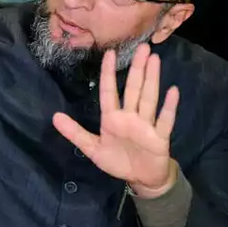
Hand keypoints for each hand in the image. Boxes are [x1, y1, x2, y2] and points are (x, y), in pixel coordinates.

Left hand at [53, 43, 179, 196]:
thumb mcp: (92, 148)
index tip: (110, 53)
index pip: (109, 91)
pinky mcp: (160, 137)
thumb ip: (75, 133)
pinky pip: (165, 120)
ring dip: (152, 79)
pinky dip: (169, 107)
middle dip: (137, 69)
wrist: (142, 179)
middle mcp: (130, 116)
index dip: (108, 73)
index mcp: (112, 118)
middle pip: (133, 88)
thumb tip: (54, 117)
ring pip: (148, 98)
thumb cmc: (118, 160)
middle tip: (142, 47)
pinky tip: (173, 90)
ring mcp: (146, 125)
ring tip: (154, 59)